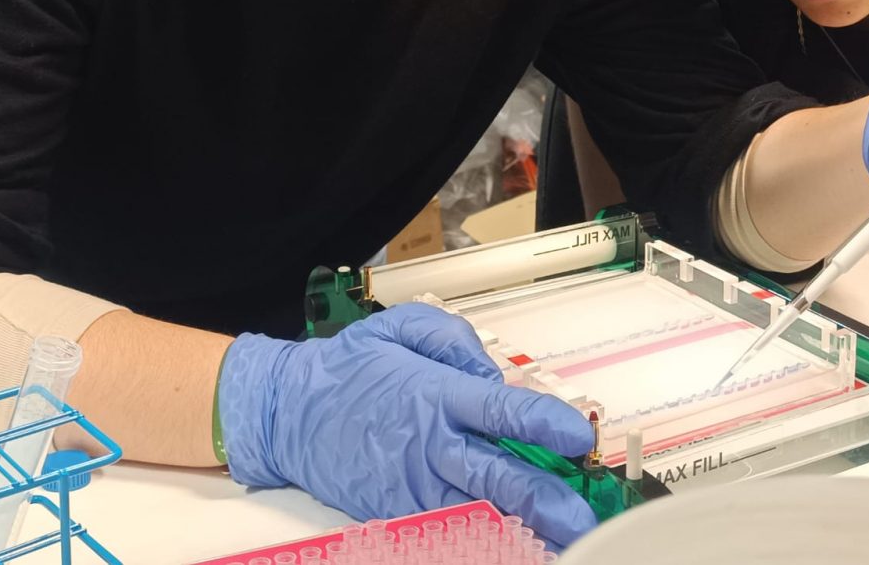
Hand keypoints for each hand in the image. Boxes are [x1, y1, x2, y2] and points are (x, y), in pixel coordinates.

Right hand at [219, 303, 597, 547]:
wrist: (288, 412)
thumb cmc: (349, 366)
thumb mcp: (401, 326)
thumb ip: (455, 341)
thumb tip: (492, 376)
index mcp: (437, 393)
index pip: (504, 412)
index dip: (545, 425)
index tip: (577, 436)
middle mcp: (431, 443)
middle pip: (500, 476)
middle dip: (546, 498)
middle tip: (581, 514)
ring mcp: (413, 484)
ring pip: (479, 512)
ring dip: (522, 527)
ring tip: (559, 540)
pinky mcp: (396, 511)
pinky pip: (447, 529)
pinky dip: (482, 538)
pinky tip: (511, 543)